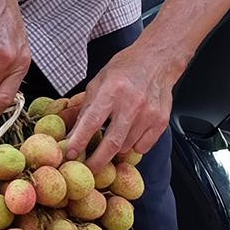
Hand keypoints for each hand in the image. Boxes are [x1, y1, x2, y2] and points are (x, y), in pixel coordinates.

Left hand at [62, 40, 179, 173]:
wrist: (157, 60)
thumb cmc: (125, 69)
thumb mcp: (99, 82)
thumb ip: (86, 108)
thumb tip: (73, 134)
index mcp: (112, 90)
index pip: (91, 122)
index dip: (79, 141)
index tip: (70, 154)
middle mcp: (131, 103)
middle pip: (112, 143)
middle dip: (97, 161)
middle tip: (88, 169)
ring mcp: (148, 114)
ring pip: (127, 147)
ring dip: (116, 148)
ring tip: (114, 136)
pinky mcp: (160, 121)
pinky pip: (143, 147)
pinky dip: (133, 145)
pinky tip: (131, 132)